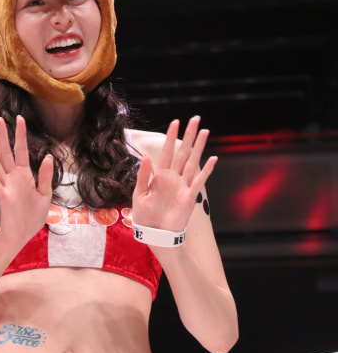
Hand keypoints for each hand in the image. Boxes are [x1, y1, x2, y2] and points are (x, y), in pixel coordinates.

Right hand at [0, 115, 53, 248]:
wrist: (22, 235)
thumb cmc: (32, 216)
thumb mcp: (45, 195)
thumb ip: (46, 176)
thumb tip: (48, 156)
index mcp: (24, 175)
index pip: (21, 150)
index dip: (20, 134)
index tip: (19, 118)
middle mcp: (13, 177)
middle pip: (6, 152)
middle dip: (3, 135)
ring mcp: (7, 186)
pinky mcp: (4, 197)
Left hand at [131, 116, 216, 232]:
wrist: (154, 234)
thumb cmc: (145, 215)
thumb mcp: (139, 193)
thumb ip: (143, 174)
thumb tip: (146, 155)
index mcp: (160, 175)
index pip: (167, 151)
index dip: (171, 137)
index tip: (175, 121)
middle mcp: (174, 177)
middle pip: (183, 152)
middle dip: (188, 135)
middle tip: (195, 118)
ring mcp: (183, 186)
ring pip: (193, 162)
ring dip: (199, 147)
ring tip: (205, 131)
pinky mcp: (190, 197)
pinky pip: (199, 181)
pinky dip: (206, 170)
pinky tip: (213, 159)